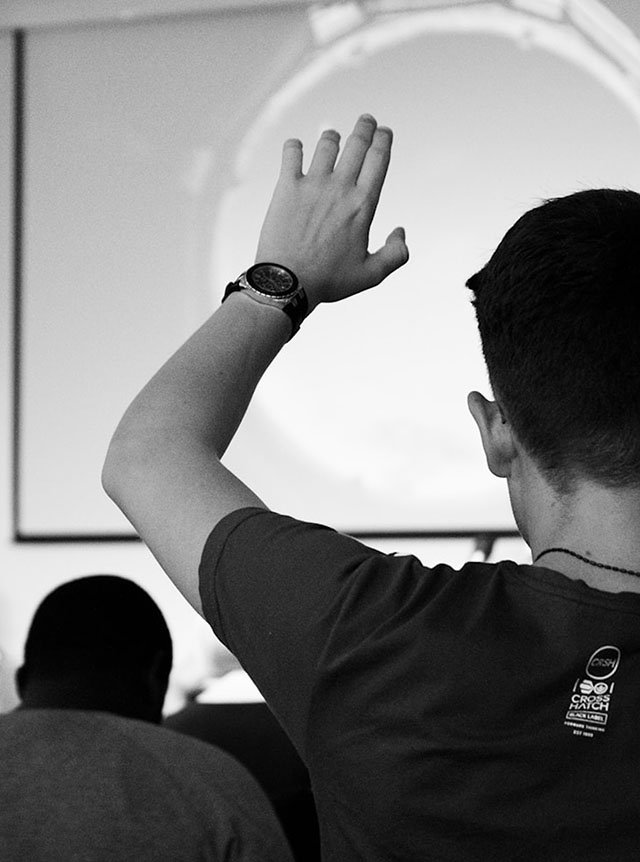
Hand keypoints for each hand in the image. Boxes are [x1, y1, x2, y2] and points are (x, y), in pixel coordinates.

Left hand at [255, 114, 408, 310]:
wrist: (287, 283)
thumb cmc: (329, 282)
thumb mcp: (372, 275)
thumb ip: (396, 254)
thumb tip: (401, 231)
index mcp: (364, 205)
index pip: (378, 159)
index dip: (383, 140)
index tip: (384, 132)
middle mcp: (340, 188)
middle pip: (357, 143)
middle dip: (364, 127)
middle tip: (366, 120)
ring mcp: (313, 184)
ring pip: (327, 144)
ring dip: (332, 137)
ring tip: (332, 136)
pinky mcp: (287, 187)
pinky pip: (292, 152)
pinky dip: (295, 146)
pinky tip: (296, 148)